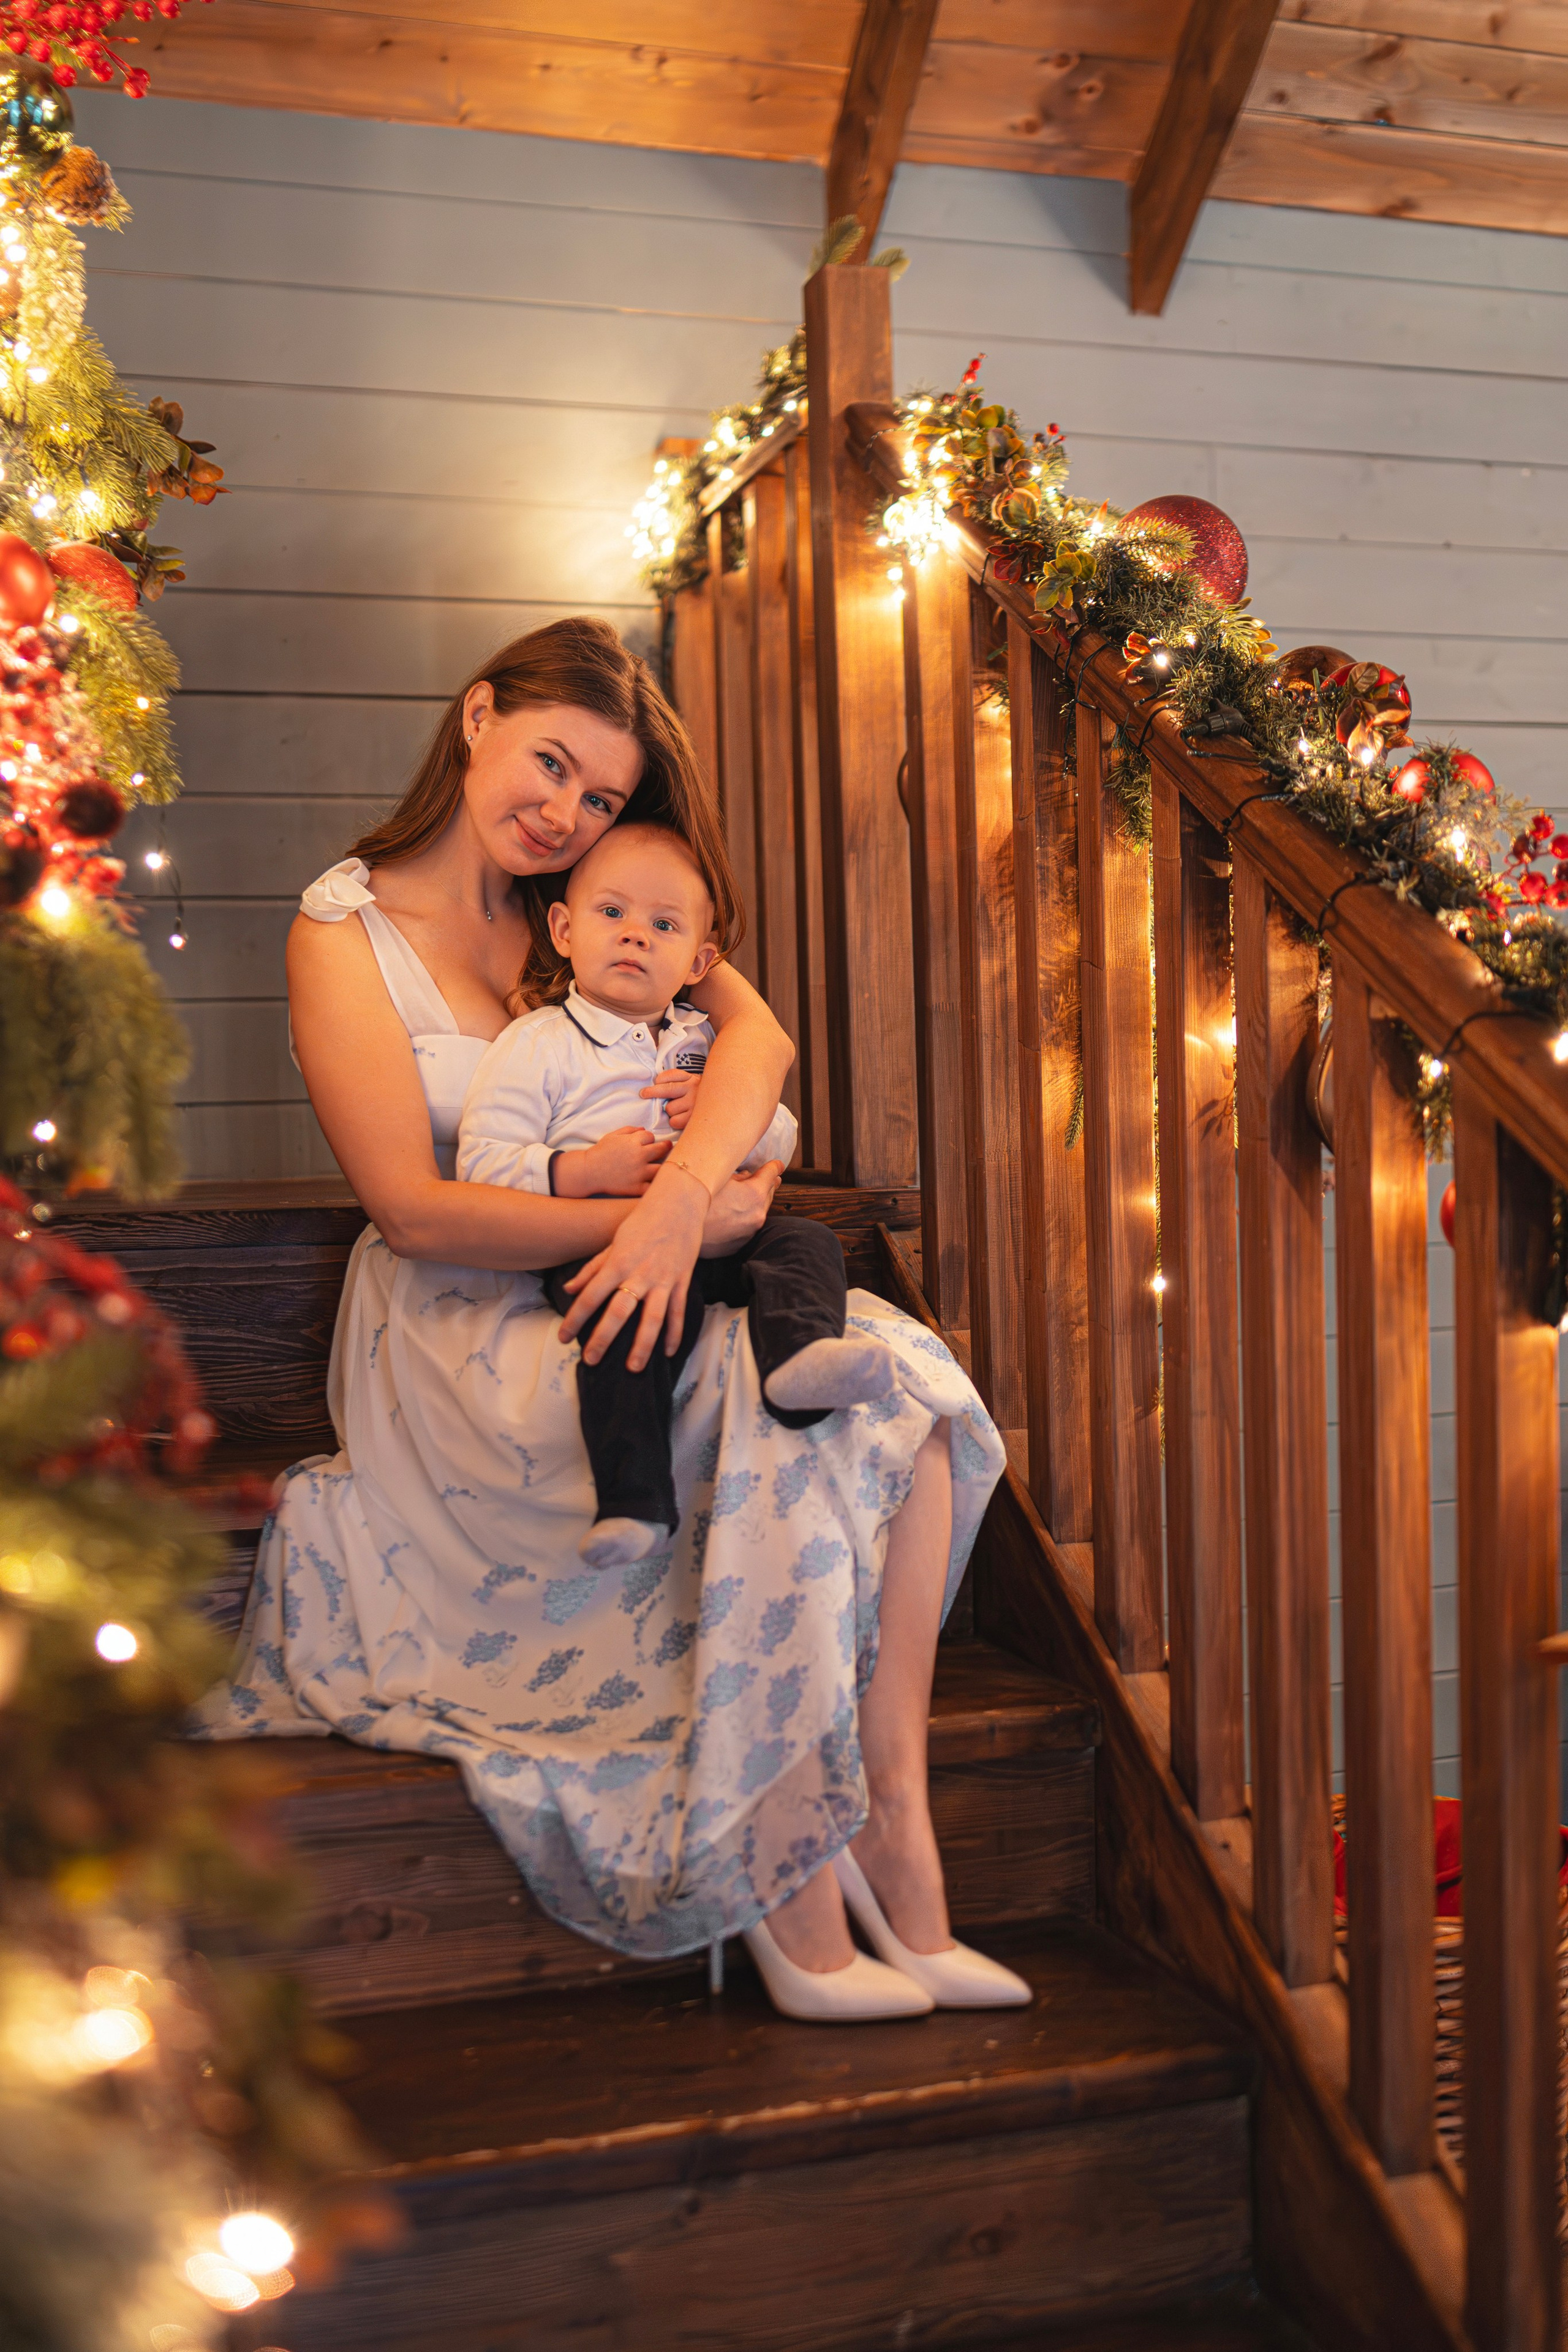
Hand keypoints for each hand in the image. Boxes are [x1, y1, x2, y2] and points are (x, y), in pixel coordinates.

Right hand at [554, 1126, 668, 1198]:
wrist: (589, 1172)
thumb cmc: (600, 1152)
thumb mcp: (612, 1136)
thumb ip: (629, 1130)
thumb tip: (644, 1129)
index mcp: (634, 1142)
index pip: (650, 1136)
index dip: (648, 1138)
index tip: (647, 1142)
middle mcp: (639, 1156)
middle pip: (661, 1149)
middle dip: (664, 1147)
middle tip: (667, 1147)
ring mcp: (640, 1173)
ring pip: (662, 1168)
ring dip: (662, 1166)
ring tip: (661, 1165)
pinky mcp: (637, 1187)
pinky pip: (653, 1186)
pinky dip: (655, 1184)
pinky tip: (655, 1181)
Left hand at [557, 1157, 710, 1370]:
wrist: (678, 1203)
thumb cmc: (642, 1221)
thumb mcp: (613, 1242)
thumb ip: (591, 1268)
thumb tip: (567, 1289)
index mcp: (617, 1263)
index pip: (590, 1296)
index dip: (574, 1319)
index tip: (563, 1337)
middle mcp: (639, 1274)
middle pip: (618, 1312)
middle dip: (603, 1338)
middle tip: (590, 1360)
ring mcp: (662, 1279)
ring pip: (652, 1319)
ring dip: (642, 1345)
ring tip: (633, 1368)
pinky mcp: (681, 1281)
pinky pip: (677, 1312)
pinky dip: (674, 1334)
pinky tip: (667, 1352)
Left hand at [641, 1069, 700, 1132]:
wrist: (720, 1105)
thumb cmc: (701, 1096)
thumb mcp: (693, 1083)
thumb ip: (678, 1081)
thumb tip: (656, 1084)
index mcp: (691, 1078)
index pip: (671, 1075)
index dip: (659, 1080)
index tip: (655, 1082)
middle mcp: (693, 1089)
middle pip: (667, 1089)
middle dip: (652, 1092)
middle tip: (643, 1093)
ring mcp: (693, 1104)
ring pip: (669, 1108)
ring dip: (670, 1111)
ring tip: (680, 1110)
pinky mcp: (693, 1118)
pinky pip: (674, 1121)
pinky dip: (675, 1121)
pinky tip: (682, 1118)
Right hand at [699, 1163, 781, 1255]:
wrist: (680, 1229)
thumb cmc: (696, 1200)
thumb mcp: (718, 1178)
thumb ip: (738, 1176)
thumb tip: (747, 1176)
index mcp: (754, 1194)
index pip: (771, 1174)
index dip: (774, 1166)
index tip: (778, 1164)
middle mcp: (757, 1214)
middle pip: (769, 1194)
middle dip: (767, 1184)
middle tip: (769, 1177)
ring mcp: (750, 1231)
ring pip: (760, 1211)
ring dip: (757, 1201)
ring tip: (748, 1194)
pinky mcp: (740, 1243)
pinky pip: (748, 1225)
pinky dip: (746, 1216)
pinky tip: (735, 1212)